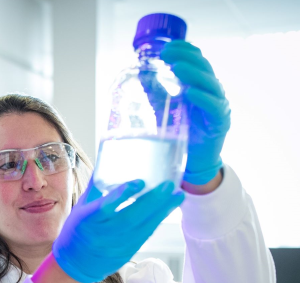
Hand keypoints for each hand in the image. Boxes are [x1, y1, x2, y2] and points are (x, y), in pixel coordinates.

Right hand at [52, 180, 184, 282]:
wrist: (77, 263)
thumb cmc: (77, 229)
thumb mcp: (81, 206)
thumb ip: (96, 186)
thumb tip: (107, 160)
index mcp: (88, 219)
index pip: (106, 207)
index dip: (122, 194)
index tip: (139, 182)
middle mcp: (104, 232)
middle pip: (131, 216)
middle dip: (153, 200)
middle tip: (169, 184)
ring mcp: (118, 243)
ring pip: (144, 226)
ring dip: (163, 210)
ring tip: (178, 194)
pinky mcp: (129, 250)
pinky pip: (147, 233)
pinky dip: (159, 219)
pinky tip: (170, 207)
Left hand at [161, 40, 230, 185]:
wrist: (193, 161)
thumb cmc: (180, 132)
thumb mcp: (163, 108)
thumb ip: (154, 91)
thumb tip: (137, 74)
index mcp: (199, 84)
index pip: (196, 60)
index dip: (184, 50)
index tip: (166, 46)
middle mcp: (211, 92)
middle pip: (203, 67)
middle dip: (186, 57)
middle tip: (167, 53)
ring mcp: (218, 105)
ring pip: (210, 83)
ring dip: (193, 73)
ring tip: (177, 67)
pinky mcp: (220, 122)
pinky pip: (214, 106)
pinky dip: (202, 98)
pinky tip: (190, 92)